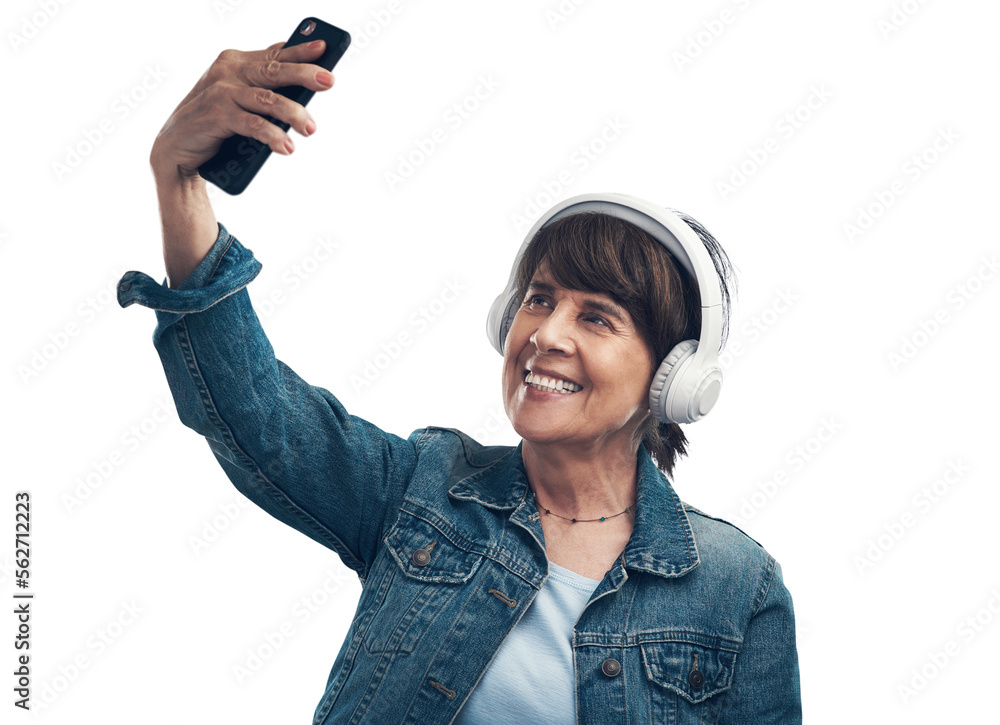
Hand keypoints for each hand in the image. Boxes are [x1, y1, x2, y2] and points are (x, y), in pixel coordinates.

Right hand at [149, 39, 334, 181]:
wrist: (176, 146)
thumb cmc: (214, 120)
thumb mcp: (237, 97)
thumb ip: (261, 85)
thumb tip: (300, 79)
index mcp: (235, 62)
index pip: (274, 55)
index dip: (300, 50)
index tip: (324, 48)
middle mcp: (227, 71)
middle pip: (274, 71)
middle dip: (304, 74)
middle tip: (329, 80)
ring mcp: (220, 92)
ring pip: (267, 99)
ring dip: (293, 114)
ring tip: (311, 129)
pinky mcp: (216, 116)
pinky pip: (252, 124)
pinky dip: (272, 136)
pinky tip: (287, 146)